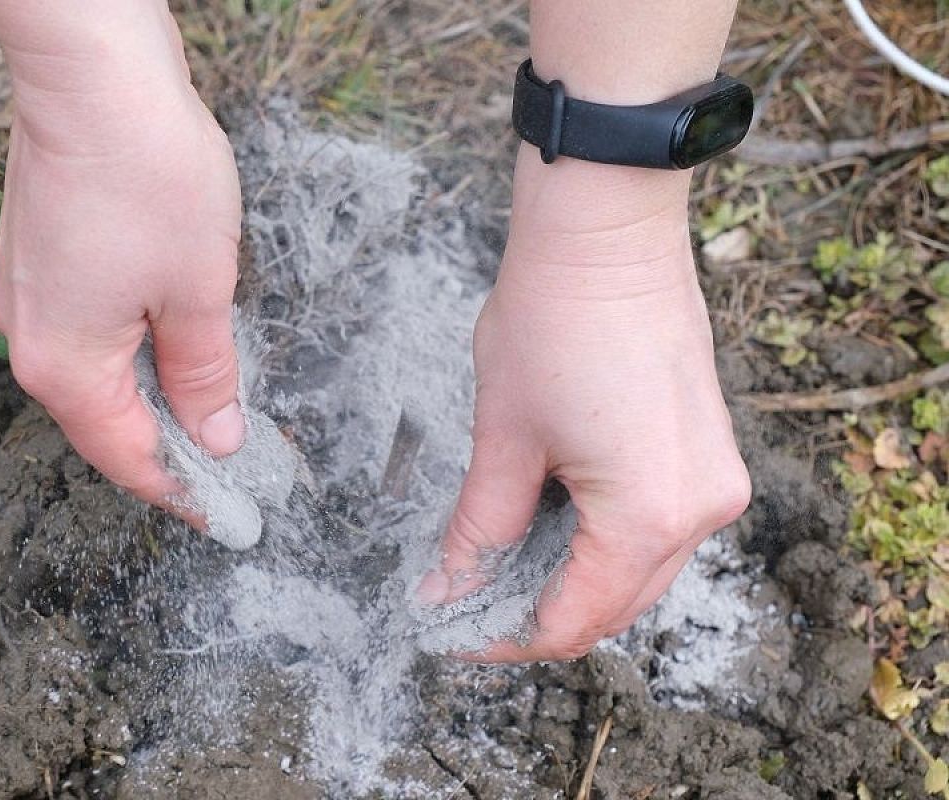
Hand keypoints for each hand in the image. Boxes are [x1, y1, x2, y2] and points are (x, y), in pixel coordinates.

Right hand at [0, 10, 244, 511]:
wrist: (89, 72)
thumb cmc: (146, 175)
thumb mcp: (199, 289)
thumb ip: (205, 374)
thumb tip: (213, 436)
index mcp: (65, 364)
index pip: (128, 457)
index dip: (182, 491)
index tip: (228, 514)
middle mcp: (27, 338)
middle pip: (107, 418)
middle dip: (172, 443)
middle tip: (236, 459)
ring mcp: (23, 294)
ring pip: (97, 371)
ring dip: (154, 391)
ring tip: (215, 403)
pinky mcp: (34, 258)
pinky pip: (87, 328)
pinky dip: (132, 347)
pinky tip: (173, 339)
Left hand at [420, 149, 751, 661]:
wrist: (608, 230)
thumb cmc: (551, 319)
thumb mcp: (503, 437)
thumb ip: (478, 528)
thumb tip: (446, 590)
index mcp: (649, 516)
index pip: (573, 620)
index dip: (506, 637)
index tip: (452, 630)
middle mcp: (701, 512)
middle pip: (613, 605)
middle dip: (537, 610)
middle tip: (467, 595)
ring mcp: (714, 481)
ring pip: (638, 571)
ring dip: (571, 575)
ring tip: (502, 554)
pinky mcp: (710, 453)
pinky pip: (658, 527)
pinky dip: (604, 538)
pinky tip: (552, 515)